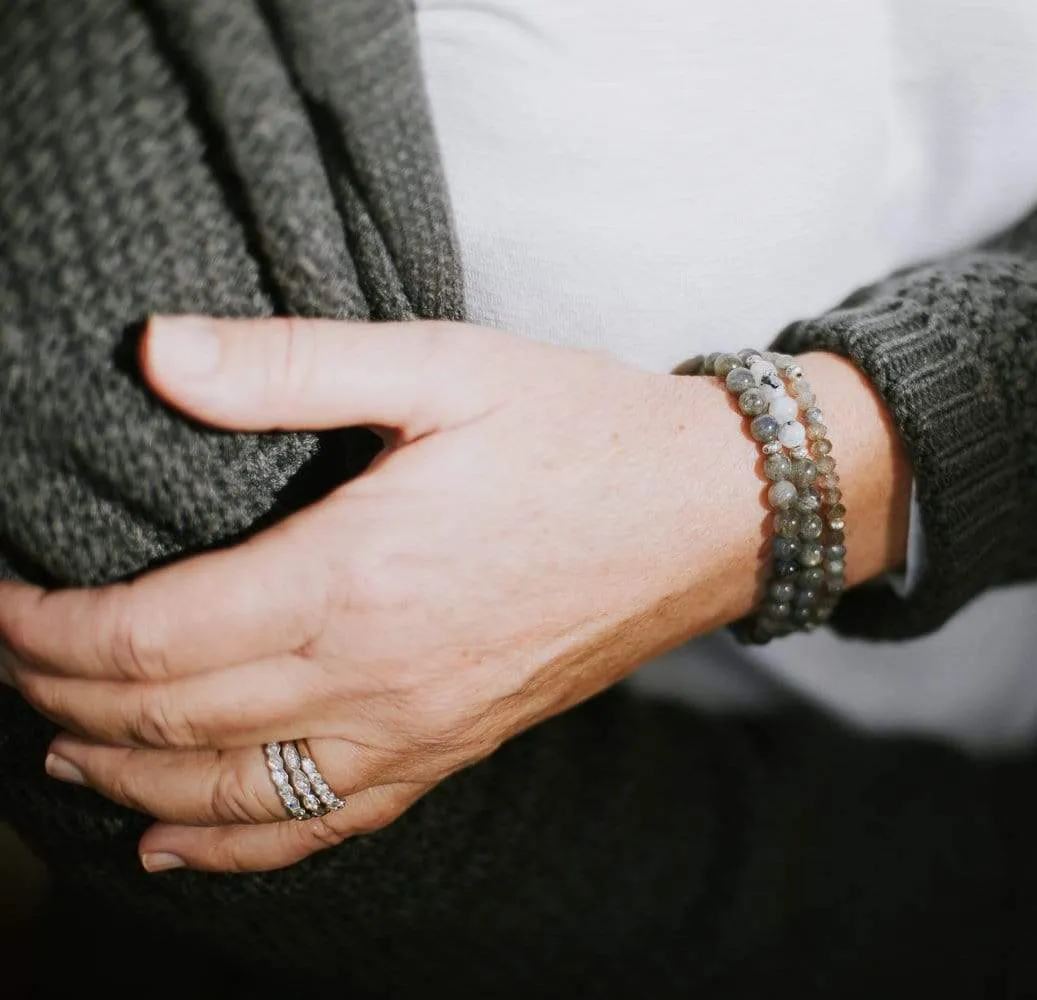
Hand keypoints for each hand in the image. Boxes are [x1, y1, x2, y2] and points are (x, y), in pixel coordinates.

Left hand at [0, 316, 908, 872]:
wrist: (712, 513)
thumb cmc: (582, 431)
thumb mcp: (444, 368)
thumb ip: (292, 365)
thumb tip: (156, 351)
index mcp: (355, 575)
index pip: (149, 638)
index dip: (47, 634)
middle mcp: (374, 677)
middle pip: (171, 723)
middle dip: (63, 703)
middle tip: (10, 669)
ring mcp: (418, 730)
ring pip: (232, 795)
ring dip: (126, 781)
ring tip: (60, 755)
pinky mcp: (456, 749)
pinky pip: (327, 826)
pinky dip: (237, 850)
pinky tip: (180, 846)